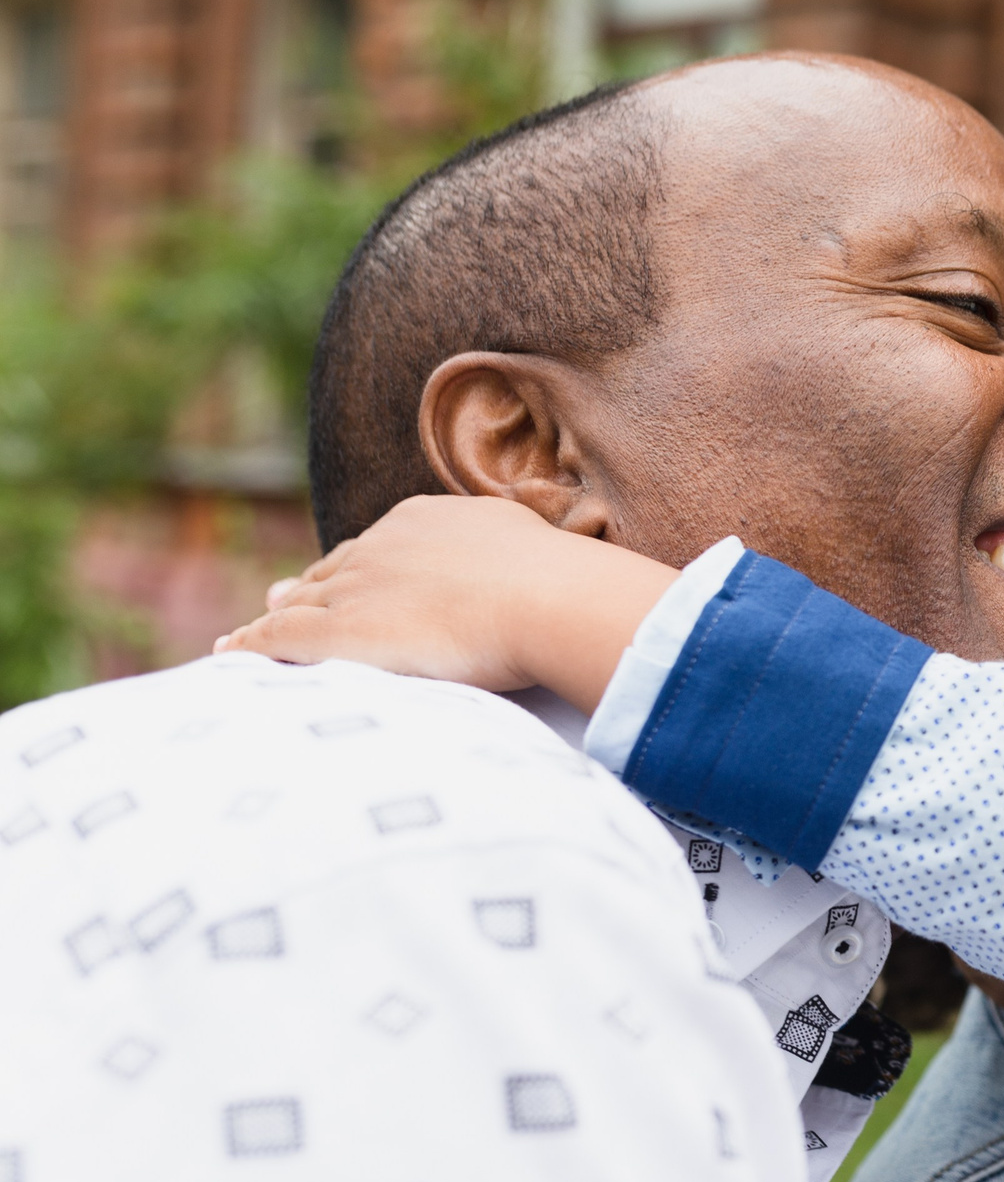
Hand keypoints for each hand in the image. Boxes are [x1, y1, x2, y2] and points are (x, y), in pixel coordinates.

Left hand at [216, 495, 681, 711]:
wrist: (548, 601)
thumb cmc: (566, 585)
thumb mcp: (551, 549)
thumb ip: (548, 552)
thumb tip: (597, 568)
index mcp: (431, 521)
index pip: (385, 545)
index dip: (367, 567)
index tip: (356, 582)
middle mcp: (383, 544)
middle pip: (335, 568)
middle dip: (310, 586)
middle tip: (281, 601)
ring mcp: (356, 586)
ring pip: (297, 602)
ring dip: (274, 619)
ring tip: (252, 636)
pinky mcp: (337, 631)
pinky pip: (274, 640)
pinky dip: (248, 651)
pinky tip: (228, 660)